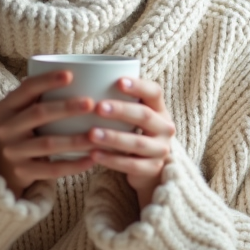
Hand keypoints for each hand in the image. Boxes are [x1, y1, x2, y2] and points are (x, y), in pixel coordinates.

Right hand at [0, 70, 96, 196]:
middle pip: (39, 114)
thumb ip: (35, 95)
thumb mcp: (18, 111)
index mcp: (6, 107)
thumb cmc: (18, 130)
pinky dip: (73, 165)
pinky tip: (92, 159)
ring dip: (75, 139)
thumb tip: (72, 69)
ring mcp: (13, 152)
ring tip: (97, 134)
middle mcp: (6, 128)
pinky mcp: (22, 172)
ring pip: (48, 144)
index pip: (27, 89)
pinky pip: (51, 169)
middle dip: (66, 108)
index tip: (70, 75)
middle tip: (91, 103)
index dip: (47, 80)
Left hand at [86, 77, 175, 208]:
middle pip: (144, 116)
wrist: (147, 166)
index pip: (154, 92)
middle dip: (121, 110)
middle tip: (98, 107)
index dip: (138, 86)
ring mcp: (160, 150)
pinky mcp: (152, 169)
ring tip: (91, 133)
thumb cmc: (132, 131)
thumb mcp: (131, 115)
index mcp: (159, 109)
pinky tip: (94, 154)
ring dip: (113, 137)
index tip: (118, 81)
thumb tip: (84, 80)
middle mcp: (165, 128)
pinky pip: (131, 165)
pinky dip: (112, 160)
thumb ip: (118, 100)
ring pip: (137, 142)